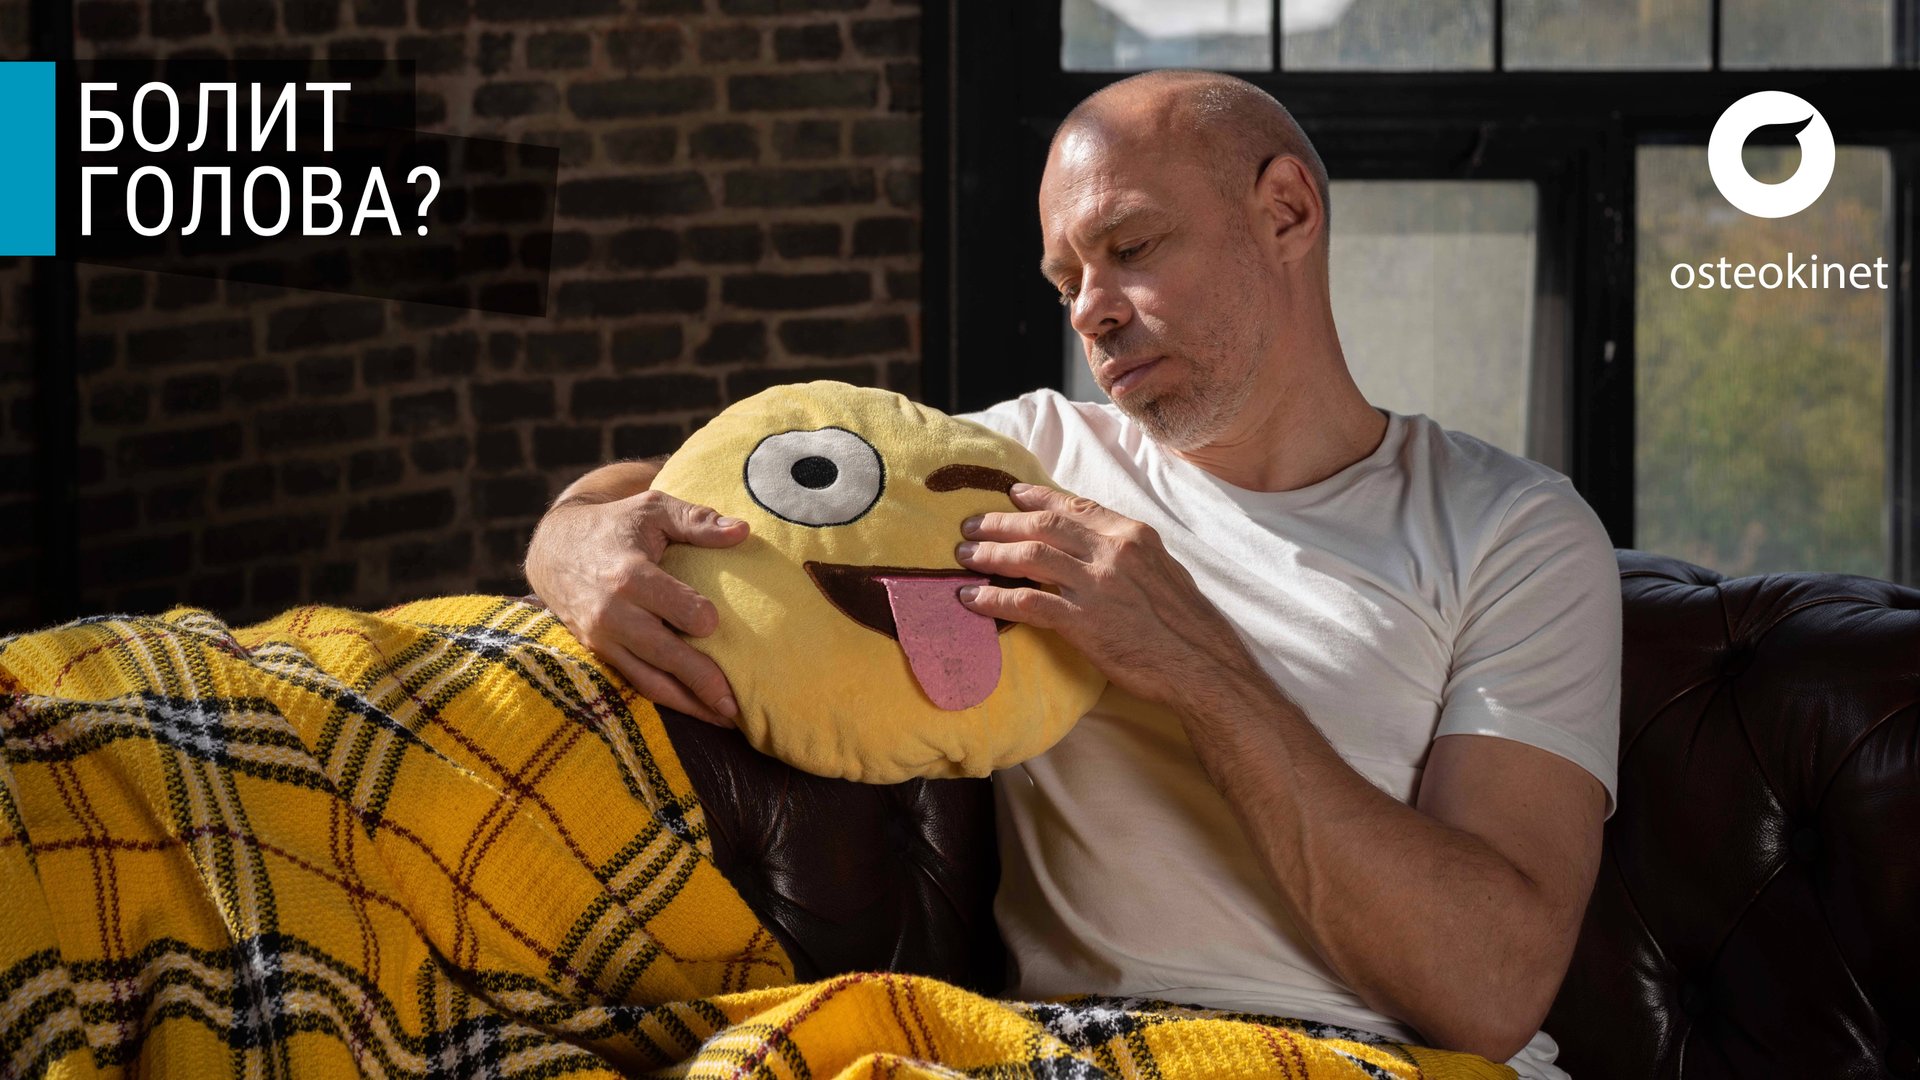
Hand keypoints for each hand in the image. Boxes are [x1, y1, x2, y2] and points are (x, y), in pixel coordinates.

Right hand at [525, 490, 748, 726]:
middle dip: (700, 680)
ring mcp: (604, 639)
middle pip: (662, 652)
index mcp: (627, 575)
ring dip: (689, 704)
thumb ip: (697, 520)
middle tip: (738, 703)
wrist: (556, 549)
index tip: (716, 623)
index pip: (670, 604)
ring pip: (649, 680)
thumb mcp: (653, 509)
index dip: (698, 616)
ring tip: (728, 719)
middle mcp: (612, 614)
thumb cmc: (616, 525)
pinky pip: (636, 684)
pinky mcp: (601, 654)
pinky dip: (669, 700)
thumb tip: (742, 532)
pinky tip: (701, 710)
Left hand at [952, 482, 1255, 708]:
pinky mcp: (1084, 622)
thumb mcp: (1164, 571)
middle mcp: (1112, 552)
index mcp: (1132, 535)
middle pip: (1043, 527)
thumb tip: (1099, 547)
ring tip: (963, 556)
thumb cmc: (1186, 624)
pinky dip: (994, 598)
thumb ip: (1129, 554)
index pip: (1075, 506)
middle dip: (1001, 523)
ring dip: (990, 554)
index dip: (1038, 499)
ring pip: (1029, 557)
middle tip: (970, 526)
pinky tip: (970, 599)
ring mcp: (1097, 586)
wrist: (1202, 665)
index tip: (1012, 493)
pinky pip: (1027, 602)